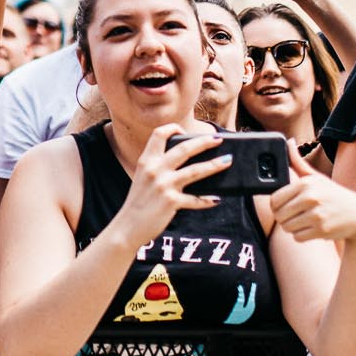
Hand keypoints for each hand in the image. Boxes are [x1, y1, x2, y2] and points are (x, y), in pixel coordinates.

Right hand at [110, 124, 229, 246]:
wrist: (127, 227)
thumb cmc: (138, 203)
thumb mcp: (142, 178)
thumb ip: (158, 167)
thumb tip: (188, 163)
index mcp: (146, 161)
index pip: (159, 134)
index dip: (173, 128)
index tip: (184, 131)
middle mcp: (155, 170)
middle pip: (184, 149)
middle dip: (204, 142)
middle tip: (218, 139)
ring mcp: (164, 185)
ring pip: (195, 170)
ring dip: (214, 165)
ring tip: (228, 161)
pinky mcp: (172, 202)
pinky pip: (195, 199)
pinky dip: (208, 200)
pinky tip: (217, 199)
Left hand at [266, 142, 355, 245]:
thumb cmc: (334, 195)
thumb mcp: (317, 178)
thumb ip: (298, 162)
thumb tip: (287, 141)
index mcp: (306, 184)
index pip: (274, 200)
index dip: (276, 206)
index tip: (284, 206)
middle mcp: (310, 197)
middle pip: (279, 215)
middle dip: (284, 218)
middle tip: (295, 216)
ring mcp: (317, 215)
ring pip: (287, 227)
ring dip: (293, 227)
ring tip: (305, 221)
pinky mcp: (322, 230)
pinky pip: (297, 237)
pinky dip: (302, 235)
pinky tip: (312, 228)